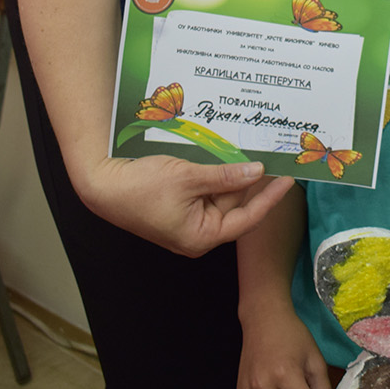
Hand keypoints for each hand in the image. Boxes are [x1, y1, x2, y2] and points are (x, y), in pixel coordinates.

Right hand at [79, 156, 295, 256]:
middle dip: (252, 182)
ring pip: (221, 195)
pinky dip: (218, 173)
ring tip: (256, 152)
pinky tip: (229, 154)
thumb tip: (256, 172)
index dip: (269, 198)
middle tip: (275, 159)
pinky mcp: (179, 205)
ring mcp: (188, 219)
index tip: (287, 180)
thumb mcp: (188, 177)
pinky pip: (206, 190)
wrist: (102, 184)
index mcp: (201, 236)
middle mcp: (197, 232)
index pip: (247, 218)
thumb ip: (225, 176)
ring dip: (235, 175)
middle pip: (235, 206)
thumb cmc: (140, 187)